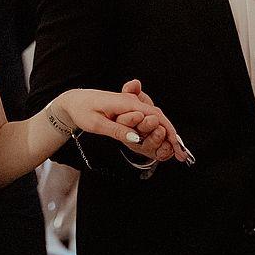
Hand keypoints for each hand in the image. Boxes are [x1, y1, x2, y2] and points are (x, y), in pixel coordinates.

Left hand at [55, 84, 189, 163]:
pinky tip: (162, 140)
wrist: (74, 101)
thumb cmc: (82, 110)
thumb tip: (136, 139)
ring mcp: (131, 104)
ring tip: (175, 151)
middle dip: (172, 134)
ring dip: (166, 132)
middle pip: (159, 116)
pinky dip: (157, 129)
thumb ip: (117, 130)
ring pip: (155, 117)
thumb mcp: (96, 123)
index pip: (154, 115)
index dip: (168, 130)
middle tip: (180, 154)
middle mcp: (132, 101)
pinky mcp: (129, 108)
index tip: (176, 145)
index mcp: (126, 103)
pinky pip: (147, 118)